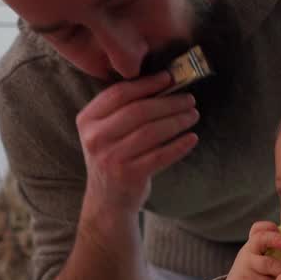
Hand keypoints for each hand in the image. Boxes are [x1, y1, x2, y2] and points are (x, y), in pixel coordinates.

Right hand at [78, 70, 200, 215]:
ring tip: (193, 115)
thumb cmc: (114, 158)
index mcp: (87, 120)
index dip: (146, 84)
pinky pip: (161, 155)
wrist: (108, 201)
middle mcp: (95, 138)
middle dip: (168, 102)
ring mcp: (111, 157)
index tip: (169, 78)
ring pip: (151, 132)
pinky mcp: (129, 175)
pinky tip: (192, 138)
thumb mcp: (106, 132)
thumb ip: (124, 110)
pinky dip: (179, 145)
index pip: (119, 94)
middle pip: (138, 111)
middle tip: (189, 99)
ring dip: (177, 121)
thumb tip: (163, 84)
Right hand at [210, 222, 280, 279]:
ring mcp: (246, 267)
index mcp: (252, 244)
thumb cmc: (255, 275)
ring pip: (268, 263)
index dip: (271, 228)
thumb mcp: (261, 259)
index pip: (258, 228)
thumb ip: (273, 251)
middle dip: (278, 241)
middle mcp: (248, 252)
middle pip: (260, 238)